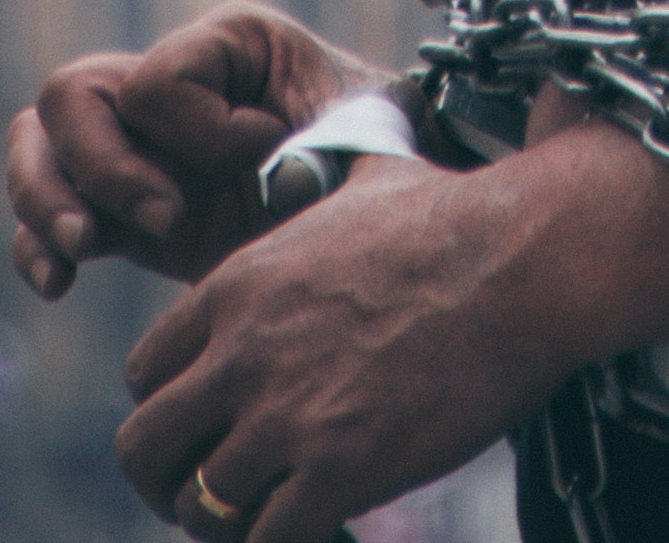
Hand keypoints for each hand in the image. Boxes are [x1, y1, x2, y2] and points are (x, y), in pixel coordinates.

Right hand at [7, 1, 367, 299]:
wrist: (378, 226)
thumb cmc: (378, 156)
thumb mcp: (360, 130)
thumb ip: (315, 141)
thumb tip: (271, 175)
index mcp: (228, 44)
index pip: (159, 76)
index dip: (200, 129)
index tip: (268, 157)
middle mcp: (170, 87)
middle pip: (71, 95)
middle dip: (100, 165)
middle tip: (165, 219)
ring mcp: (141, 148)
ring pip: (38, 144)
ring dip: (44, 199)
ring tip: (83, 248)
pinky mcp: (127, 214)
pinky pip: (46, 217)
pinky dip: (35, 246)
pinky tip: (59, 284)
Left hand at [114, 156, 544, 538]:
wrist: (525, 261)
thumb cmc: (456, 219)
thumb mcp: (356, 186)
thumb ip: (314, 187)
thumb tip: (315, 164)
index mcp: (238, 284)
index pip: (145, 372)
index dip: (171, 406)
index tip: (207, 424)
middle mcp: (244, 352)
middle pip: (143, 447)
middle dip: (168, 479)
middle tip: (209, 492)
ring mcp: (287, 415)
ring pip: (198, 505)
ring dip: (226, 521)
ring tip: (269, 514)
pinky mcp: (339, 470)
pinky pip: (264, 540)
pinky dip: (278, 542)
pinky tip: (321, 522)